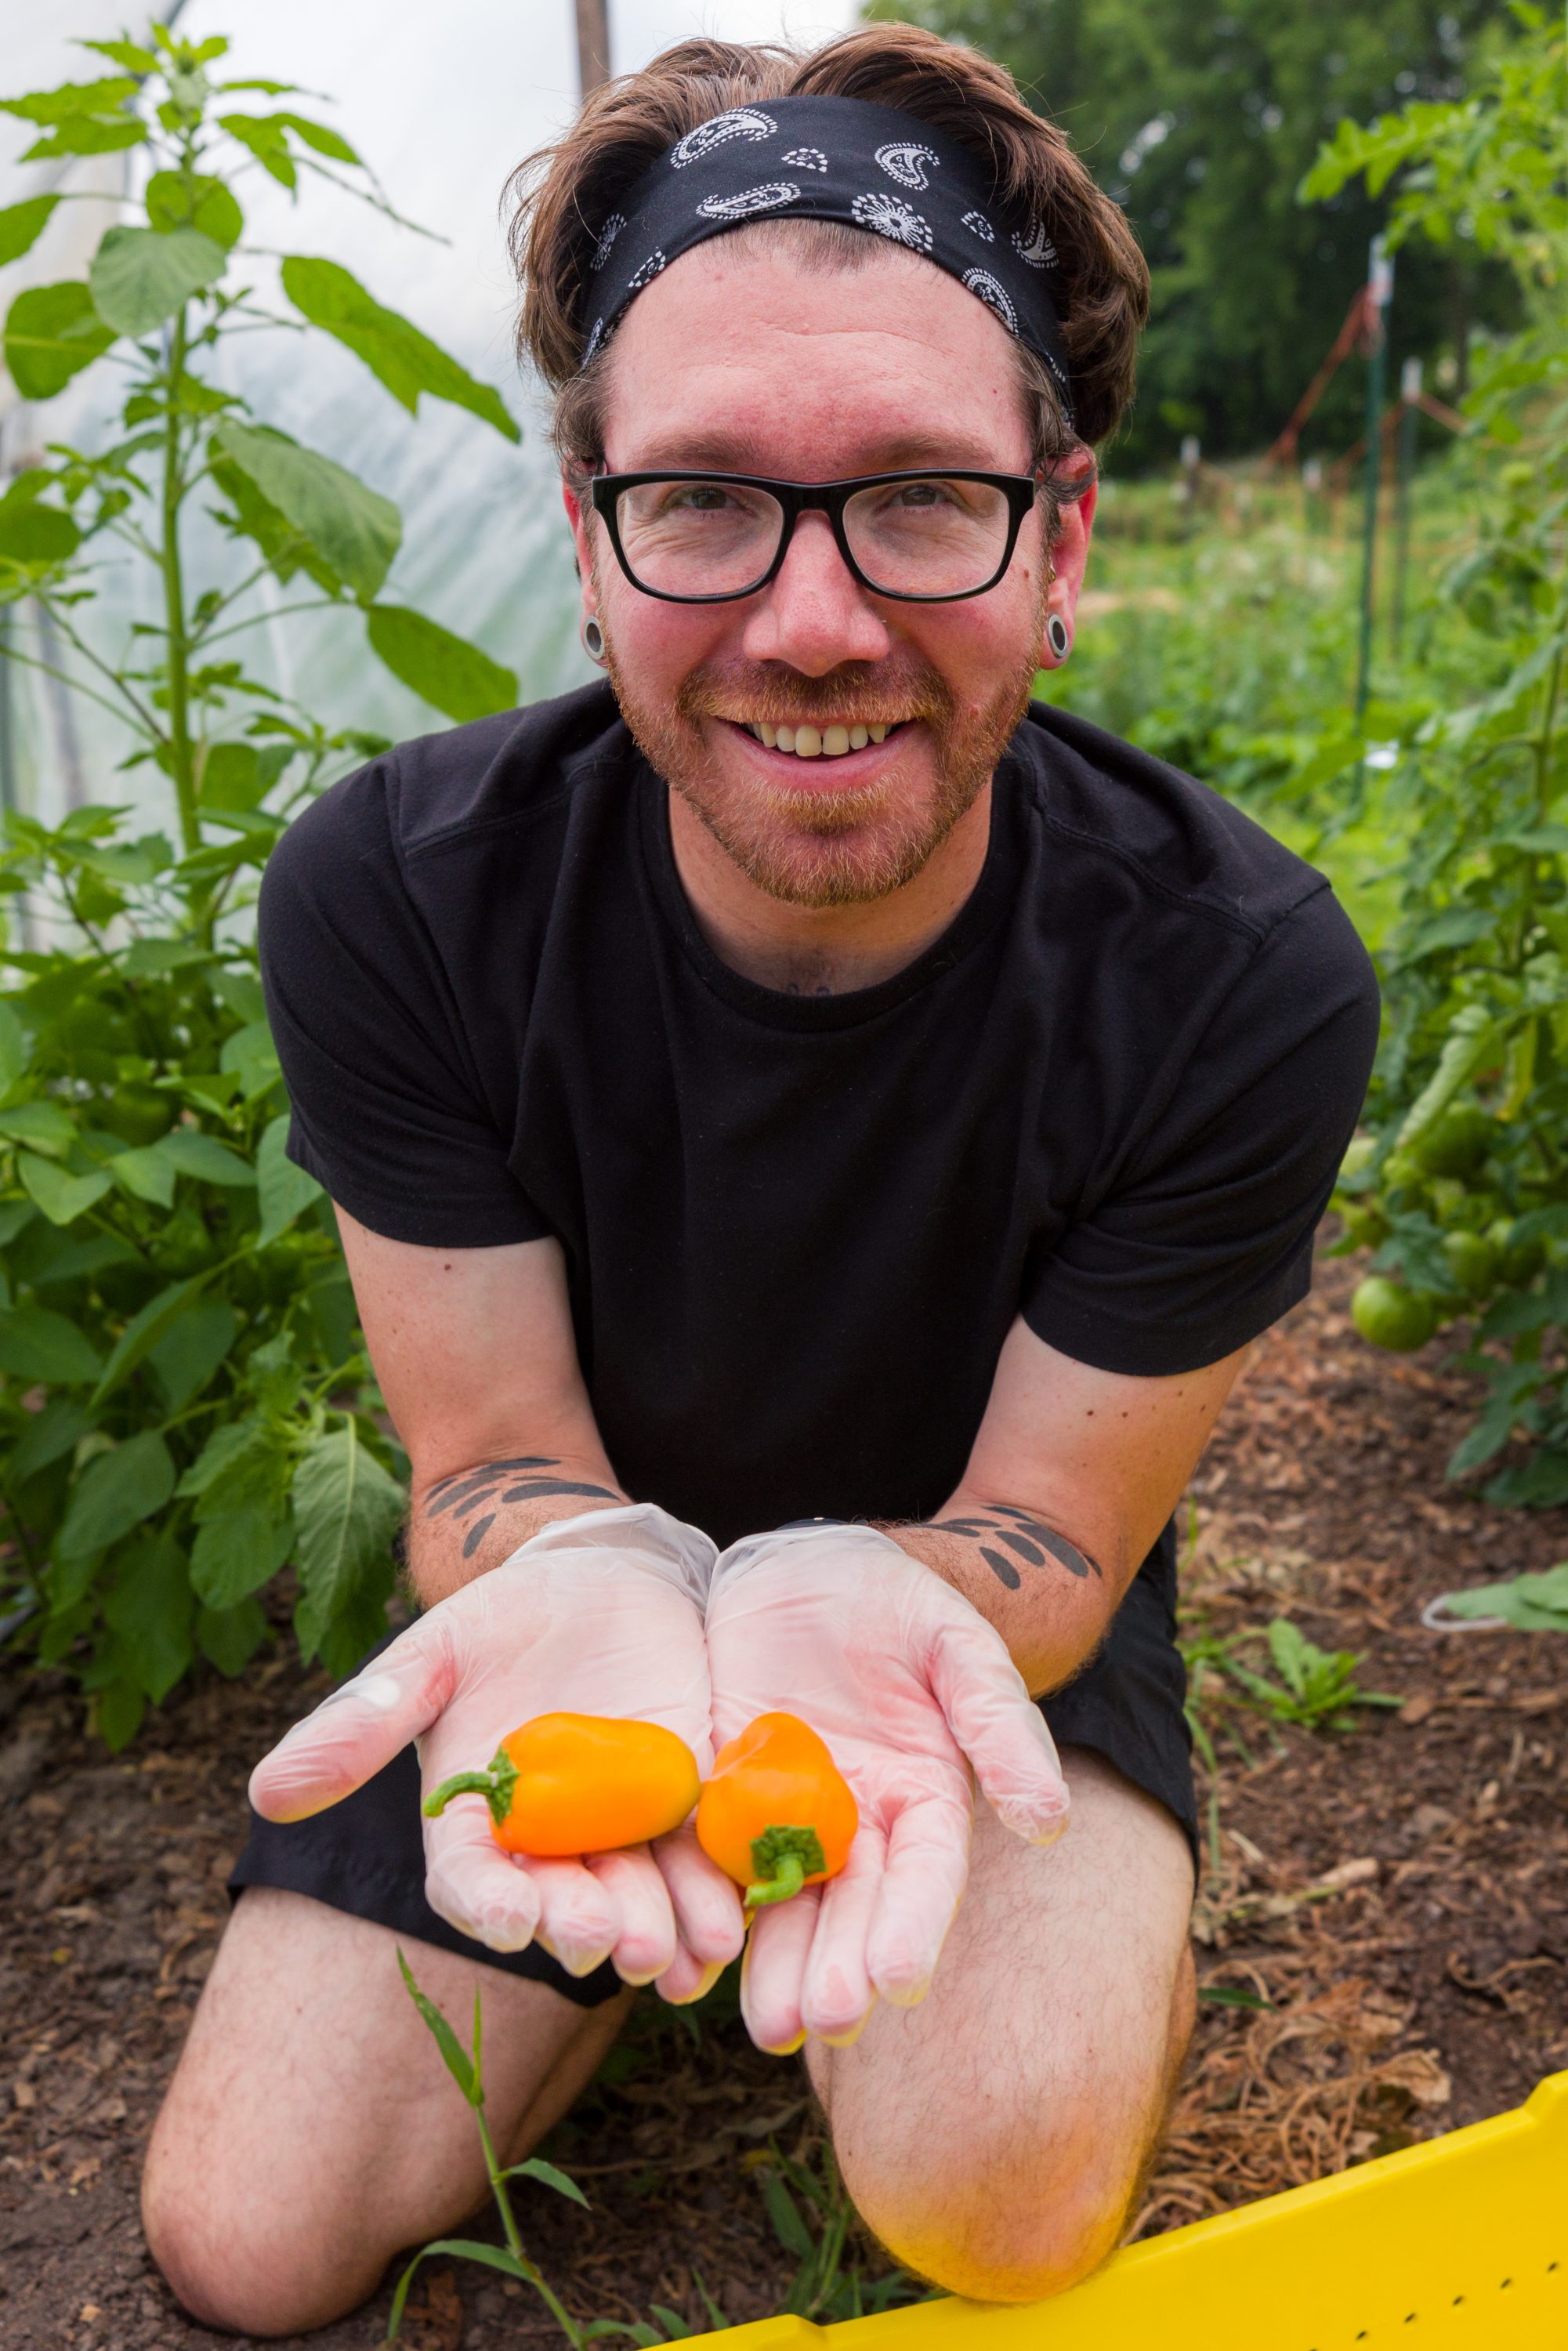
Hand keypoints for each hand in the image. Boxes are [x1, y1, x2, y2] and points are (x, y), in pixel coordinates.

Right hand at [249, 1504, 744, 1990]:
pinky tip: (727, 1933)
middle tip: (604, 1940)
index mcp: (480, 1820)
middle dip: (583, 1926)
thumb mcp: (434, 1653)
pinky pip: (702, 1869)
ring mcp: (626, 1834)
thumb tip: (265, 1792)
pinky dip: (713, 1905)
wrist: (607, 1577)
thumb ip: (365, 1722)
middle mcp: (552, 1845)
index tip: (510, 1918)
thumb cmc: (505, 1617)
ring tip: (678, 1955)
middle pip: (563, 1905)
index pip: (474, 1882)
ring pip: (639, 1901)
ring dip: (657, 1933)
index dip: (490, 1904)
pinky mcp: (692, 1811)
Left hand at [704, 1523, 1069, 2052]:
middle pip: (849, 1909)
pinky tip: (687, 1957)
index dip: (913, 1925)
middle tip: (820, 2021)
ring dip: (774, 1966)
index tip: (898, 1979)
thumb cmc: (894, 1601)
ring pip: (779, 1905)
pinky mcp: (715, 1799)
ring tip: (767, 2024)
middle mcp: (854, 1826)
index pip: (924, 1874)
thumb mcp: (955, 1645)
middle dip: (837, 1967)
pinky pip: (704, 1862)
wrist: (803, 1566)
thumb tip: (1050, 1821)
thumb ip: (998, 1725)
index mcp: (919, 1797)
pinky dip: (699, 1910)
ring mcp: (780, 1818)